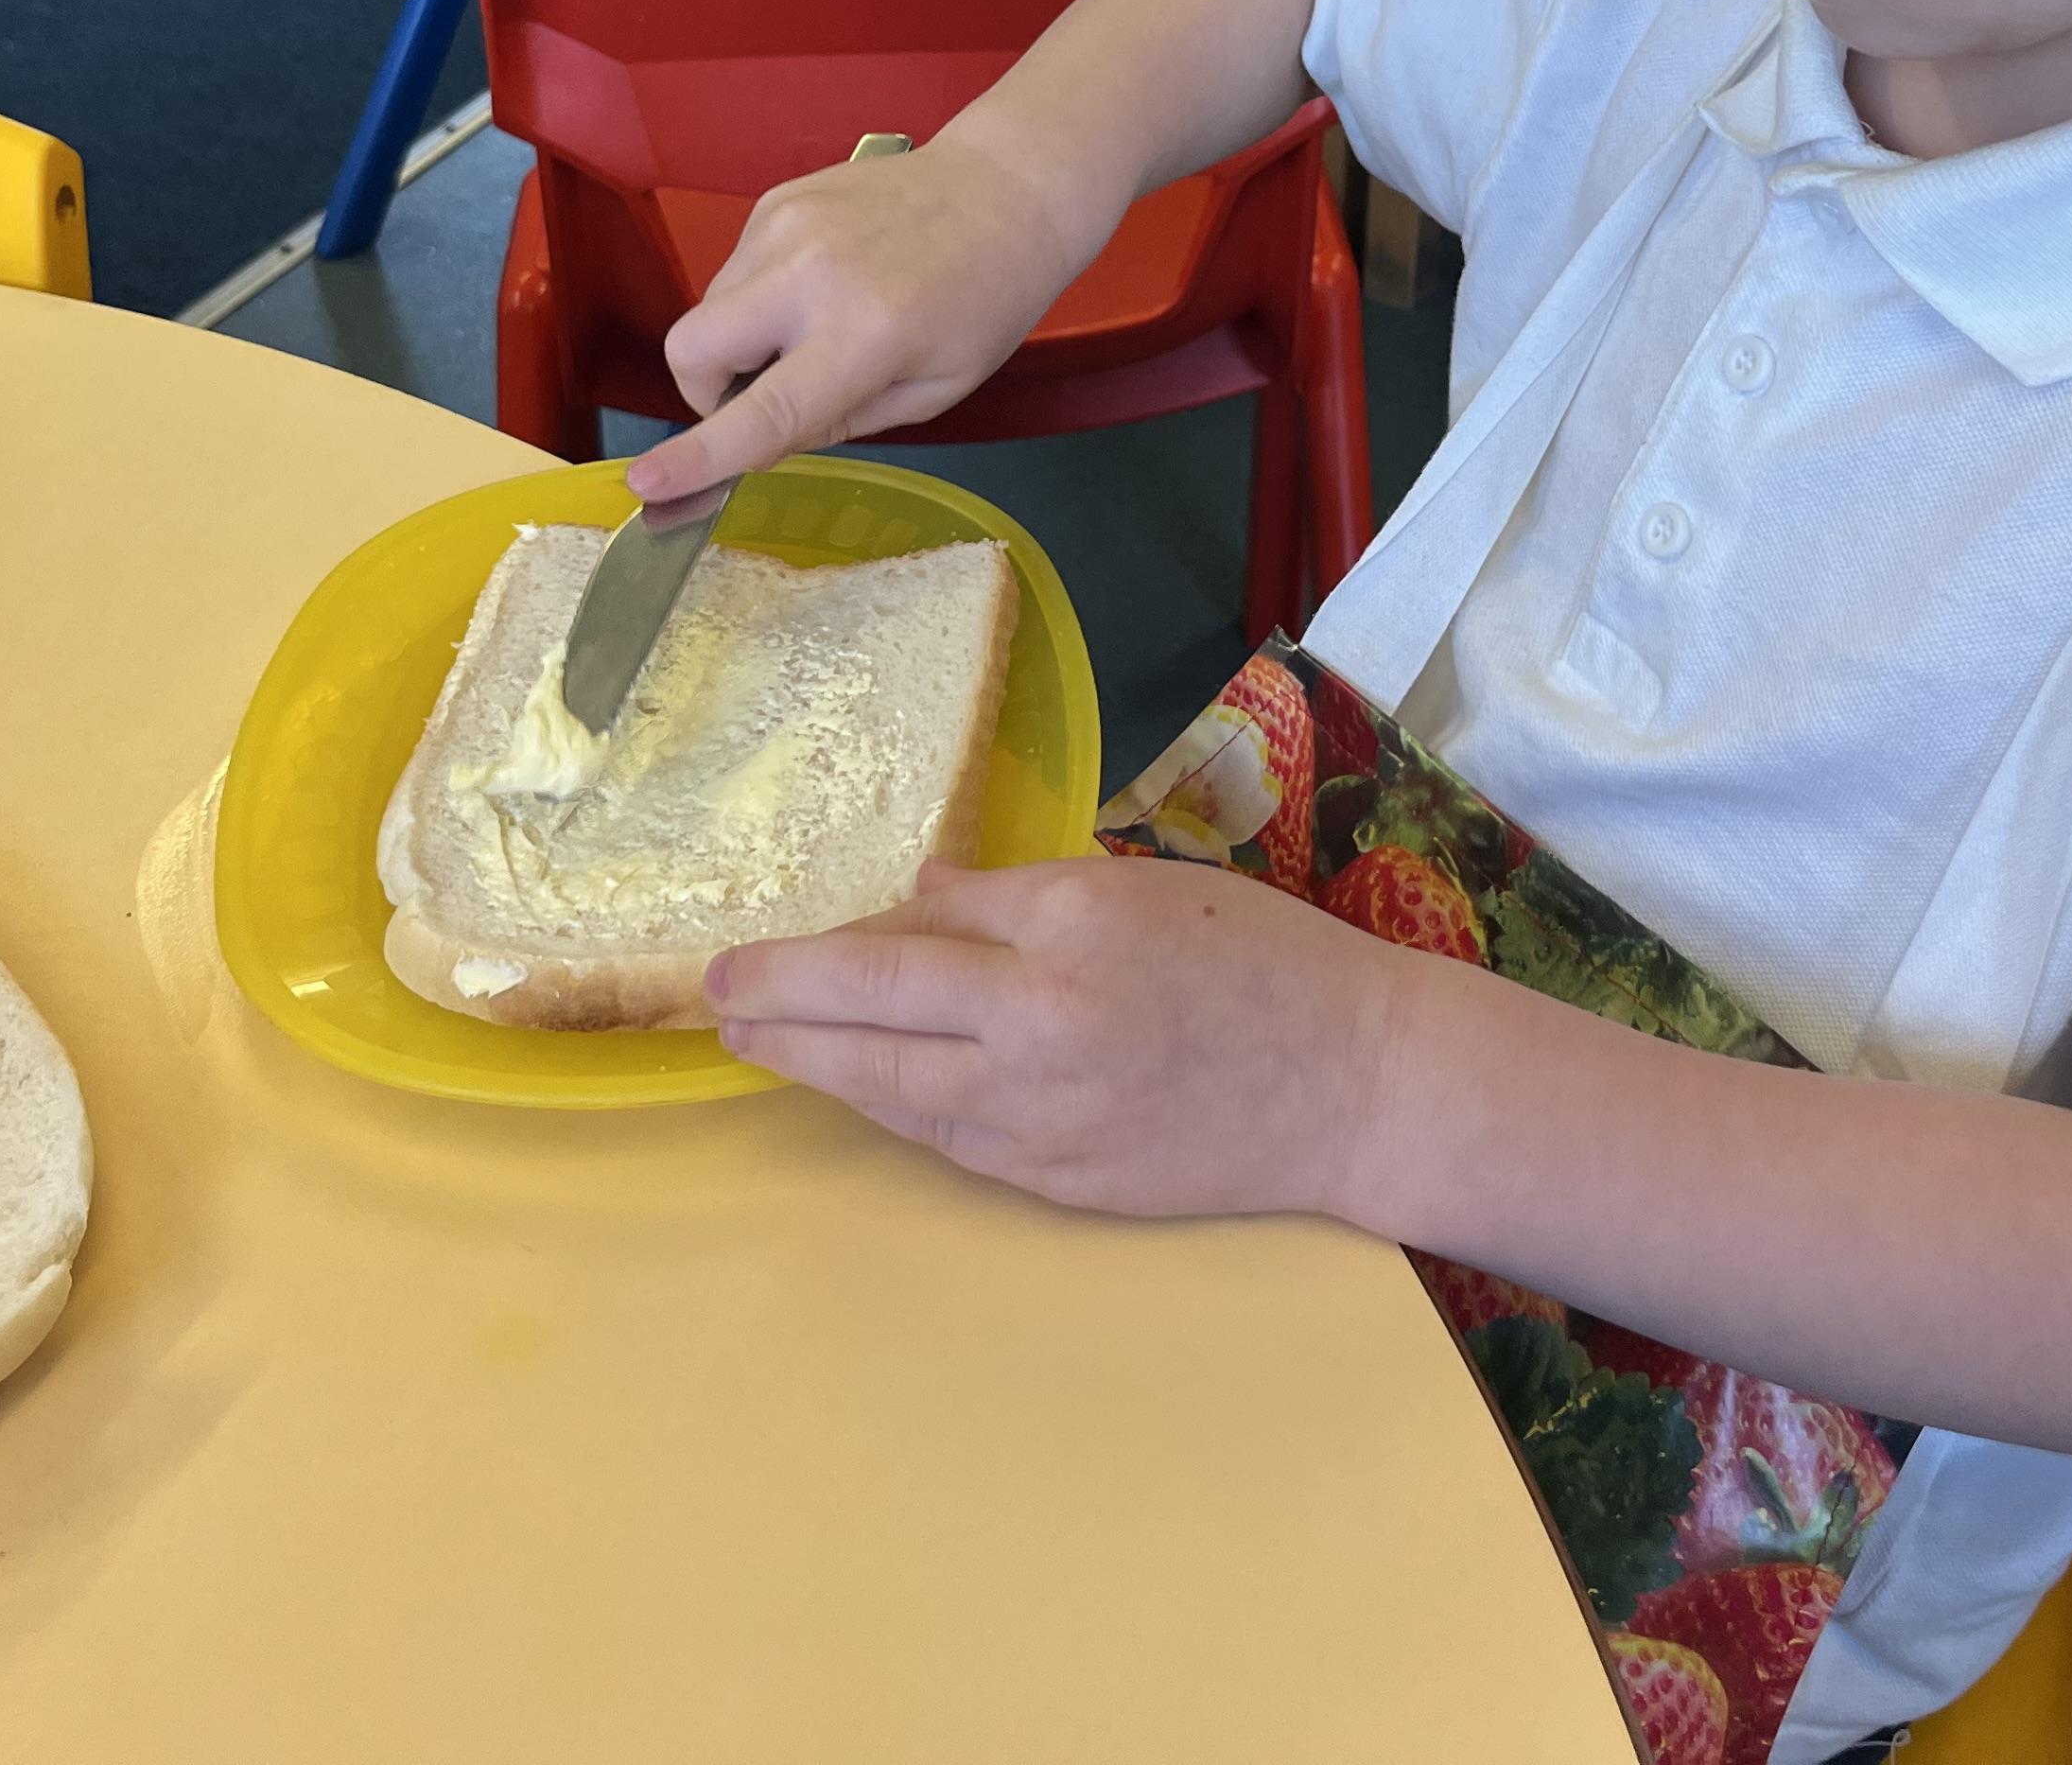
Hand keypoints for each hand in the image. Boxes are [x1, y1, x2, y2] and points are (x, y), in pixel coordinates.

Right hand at [627, 129, 1103, 505]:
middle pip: (691, 348)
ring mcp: (784, 225)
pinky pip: (735, 272)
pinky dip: (760, 299)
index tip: (648, 484)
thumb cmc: (985, 302)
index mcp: (865, 334)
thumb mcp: (933, 391)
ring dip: (743, 340)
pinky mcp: (775, 200)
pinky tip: (823, 287)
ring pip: (710, 309)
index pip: (762, 409)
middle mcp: (809, 273)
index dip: (699, 455)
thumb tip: (758, 440)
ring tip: (820, 328)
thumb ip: (840, 421)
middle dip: (706, 391)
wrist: (1007, 187)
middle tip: (764, 395)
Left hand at [709, 859, 1412, 1217]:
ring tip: (757, 1045)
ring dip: (815, 1067)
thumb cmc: (1263, 964)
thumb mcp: (1145, 890)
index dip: (820, 946)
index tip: (754, 951)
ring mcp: (1045, 1117)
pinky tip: (859, 1091)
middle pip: (872, 1014)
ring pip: (895, 1090)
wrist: (1358, 1087)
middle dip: (778, 1007)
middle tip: (713, 998)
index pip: (910, 935)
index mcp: (1066, 931)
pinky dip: (894, 1110)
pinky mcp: (1060, 1181)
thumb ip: (1020, 895)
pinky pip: (950, 1139)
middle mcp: (1040, 1024)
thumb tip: (922, 898)